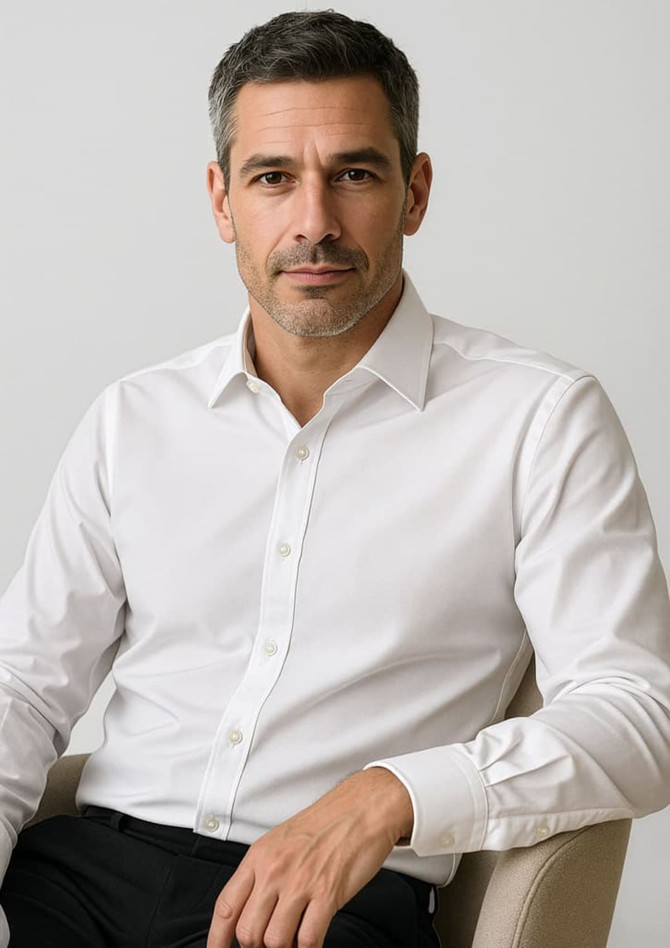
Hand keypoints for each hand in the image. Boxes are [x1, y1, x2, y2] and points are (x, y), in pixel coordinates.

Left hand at [206, 767, 412, 947]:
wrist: (361, 809)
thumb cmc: (325, 823)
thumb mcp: (281, 841)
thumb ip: (262, 873)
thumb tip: (249, 909)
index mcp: (259, 856)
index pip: (226, 907)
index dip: (217, 938)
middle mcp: (275, 870)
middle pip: (248, 931)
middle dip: (256, 947)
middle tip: (269, 942)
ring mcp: (300, 883)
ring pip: (275, 941)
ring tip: (293, 940)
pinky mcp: (327, 894)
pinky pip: (308, 940)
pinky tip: (311, 941)